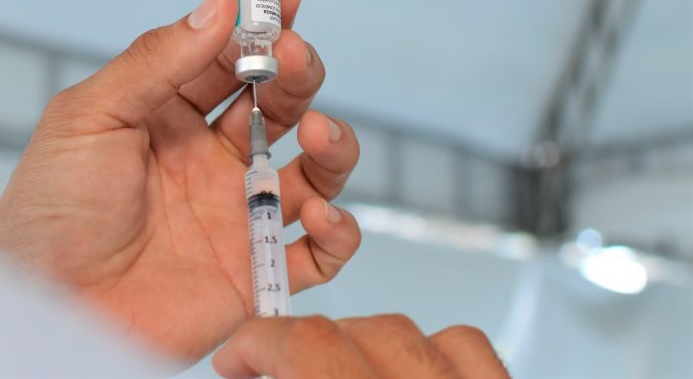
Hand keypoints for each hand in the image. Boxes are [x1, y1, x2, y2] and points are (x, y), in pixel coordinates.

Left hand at [0, 0, 361, 359]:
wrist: (46, 309)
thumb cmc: (51, 210)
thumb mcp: (91, 116)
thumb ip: (157, 60)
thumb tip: (218, 3)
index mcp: (169, 117)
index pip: (228, 60)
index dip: (259, 24)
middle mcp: (210, 160)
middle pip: (279, 104)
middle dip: (296, 72)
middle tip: (291, 55)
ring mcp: (235, 214)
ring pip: (314, 171)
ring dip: (334, 145)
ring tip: (321, 132)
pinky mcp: (253, 273)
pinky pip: (319, 253)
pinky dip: (338, 232)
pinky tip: (318, 213)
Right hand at [213, 314, 510, 378]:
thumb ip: (284, 374)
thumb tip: (249, 365)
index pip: (306, 345)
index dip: (254, 342)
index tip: (236, 359)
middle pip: (354, 332)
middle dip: (301, 343)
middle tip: (275, 366)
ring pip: (411, 333)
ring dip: (362, 341)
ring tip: (336, 370)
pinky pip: (470, 351)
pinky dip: (433, 350)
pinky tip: (405, 371)